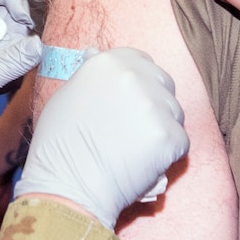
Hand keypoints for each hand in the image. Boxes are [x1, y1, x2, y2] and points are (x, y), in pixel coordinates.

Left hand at [0, 0, 42, 168]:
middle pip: (5, 12)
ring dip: (22, 51)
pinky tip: (10, 86)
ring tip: (14, 73)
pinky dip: (19, 68)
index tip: (22, 21)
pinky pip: (13, 60)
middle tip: (21, 52)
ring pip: (12, 37)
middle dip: (21, 28)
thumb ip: (12, 58)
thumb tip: (41, 44)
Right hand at [16, 48, 188, 228]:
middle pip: (164, 84)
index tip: (131, 102)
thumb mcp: (66, 97)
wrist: (67, 187)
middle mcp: (134, 77)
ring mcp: (154, 106)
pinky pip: (180, 142)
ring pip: (175, 113)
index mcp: (108, 63)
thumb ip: (89, 74)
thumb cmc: (59, 147)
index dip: (139, 82)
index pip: (141, 61)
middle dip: (155, 105)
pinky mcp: (169, 136)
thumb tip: (94, 52)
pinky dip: (167, 156)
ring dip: (162, 130)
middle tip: (134, 131)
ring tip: (135, 150)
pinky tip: (142, 164)